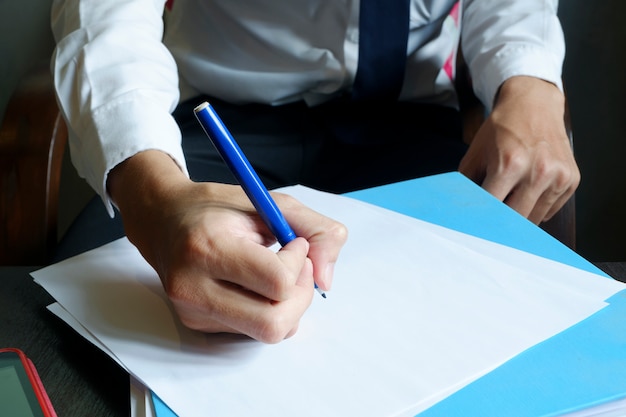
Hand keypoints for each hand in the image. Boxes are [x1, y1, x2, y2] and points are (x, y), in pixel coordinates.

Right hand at [108, 150, 346, 342]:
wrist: (162, 220)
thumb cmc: (218, 209)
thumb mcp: (269, 202)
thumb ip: (314, 229)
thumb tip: (326, 279)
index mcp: (208, 247)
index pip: (277, 281)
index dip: (299, 263)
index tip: (294, 243)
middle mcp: (193, 287)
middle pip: (274, 323)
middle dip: (301, 297)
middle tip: (296, 268)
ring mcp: (192, 312)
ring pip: (268, 332)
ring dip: (288, 306)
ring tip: (275, 275)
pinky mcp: (195, 324)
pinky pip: (253, 332)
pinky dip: (268, 310)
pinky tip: (253, 285)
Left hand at [459, 76, 579, 223]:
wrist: (533, 104)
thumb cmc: (502, 128)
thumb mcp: (475, 153)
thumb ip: (466, 184)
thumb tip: (459, 211)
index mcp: (510, 164)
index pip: (492, 207)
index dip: (482, 218)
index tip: (475, 224)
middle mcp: (538, 172)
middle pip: (516, 219)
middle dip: (501, 222)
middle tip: (491, 220)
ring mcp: (558, 177)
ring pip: (535, 219)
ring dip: (520, 215)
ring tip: (511, 197)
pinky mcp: (572, 180)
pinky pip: (550, 210)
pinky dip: (537, 207)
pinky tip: (529, 189)